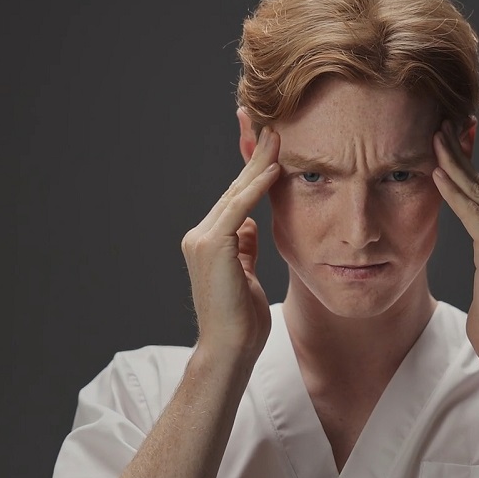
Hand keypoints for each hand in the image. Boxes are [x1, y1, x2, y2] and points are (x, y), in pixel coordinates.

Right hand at [181, 129, 281, 360]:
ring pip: (236, 194)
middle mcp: (200, 235)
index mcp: (209, 241)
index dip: (254, 170)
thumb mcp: (245, 275)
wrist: (230, 350)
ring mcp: (202, 240)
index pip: (236, 197)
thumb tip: (248, 223)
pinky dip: (256, 189)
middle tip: (275, 127)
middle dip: (256, 156)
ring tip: (278, 138)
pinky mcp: (211, 247)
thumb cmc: (241, 321)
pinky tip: (273, 170)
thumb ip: (243, 246)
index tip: (272, 145)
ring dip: (259, 163)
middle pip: (235, 189)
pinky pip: (237, 210)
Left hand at [432, 120, 478, 363]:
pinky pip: (471, 214)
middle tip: (440, 122)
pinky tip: (437, 173)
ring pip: (476, 193)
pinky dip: (453, 192)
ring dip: (453, 162)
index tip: (447, 139)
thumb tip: (474, 236)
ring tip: (434, 136)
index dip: (465, 163)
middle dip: (459, 152)